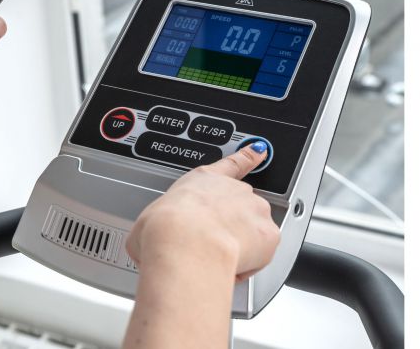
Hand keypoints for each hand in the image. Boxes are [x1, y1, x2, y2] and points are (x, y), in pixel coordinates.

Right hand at [126, 141, 279, 282]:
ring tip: (219, 259)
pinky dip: (250, 265)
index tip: (259, 151)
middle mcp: (234, 190)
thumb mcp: (150, 219)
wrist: (185, 244)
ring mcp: (255, 210)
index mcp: (205, 180)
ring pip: (254, 231)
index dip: (248, 156)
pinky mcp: (269, 235)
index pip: (232, 163)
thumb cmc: (165, 228)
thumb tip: (151, 238)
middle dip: (231, 226)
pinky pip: (263, 255)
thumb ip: (160, 223)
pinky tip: (230, 268)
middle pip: (242, 205)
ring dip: (241, 246)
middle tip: (211, 245)